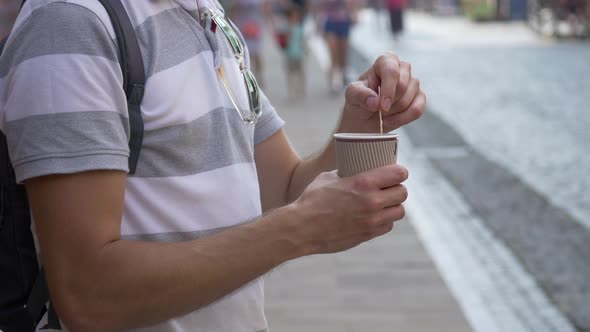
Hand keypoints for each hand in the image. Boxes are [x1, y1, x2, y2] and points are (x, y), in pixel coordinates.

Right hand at [289, 164, 408, 254]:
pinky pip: (388, 226)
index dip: (400, 172)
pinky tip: (375, 216)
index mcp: (363, 182)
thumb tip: (355, 170)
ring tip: (384, 203)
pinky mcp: (368, 235)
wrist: (301, 228)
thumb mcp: (328, 177)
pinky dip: (384, 220)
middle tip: (390, 188)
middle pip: (402, 193)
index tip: (397, 172)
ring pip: (399, 211)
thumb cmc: (311, 200)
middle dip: (397, 188)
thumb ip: (347, 174)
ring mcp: (372, 220)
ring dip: (393, 206)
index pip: (399, 173)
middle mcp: (372, 201)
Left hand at [340, 52, 425, 132]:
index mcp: (385, 61)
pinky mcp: (420, 98)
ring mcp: (413, 83)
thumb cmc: (359, 100)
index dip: (388, 90)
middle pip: (403, 86)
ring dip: (393, 113)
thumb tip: (375, 101)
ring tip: (382, 114)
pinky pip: (418, 110)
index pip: (391, 71)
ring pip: (409, 100)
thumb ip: (360, 95)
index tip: (381, 107)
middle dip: (389, 103)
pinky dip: (403, 119)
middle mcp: (402, 68)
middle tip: (377, 110)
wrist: (365, 117)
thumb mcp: (352, 95)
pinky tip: (392, 119)